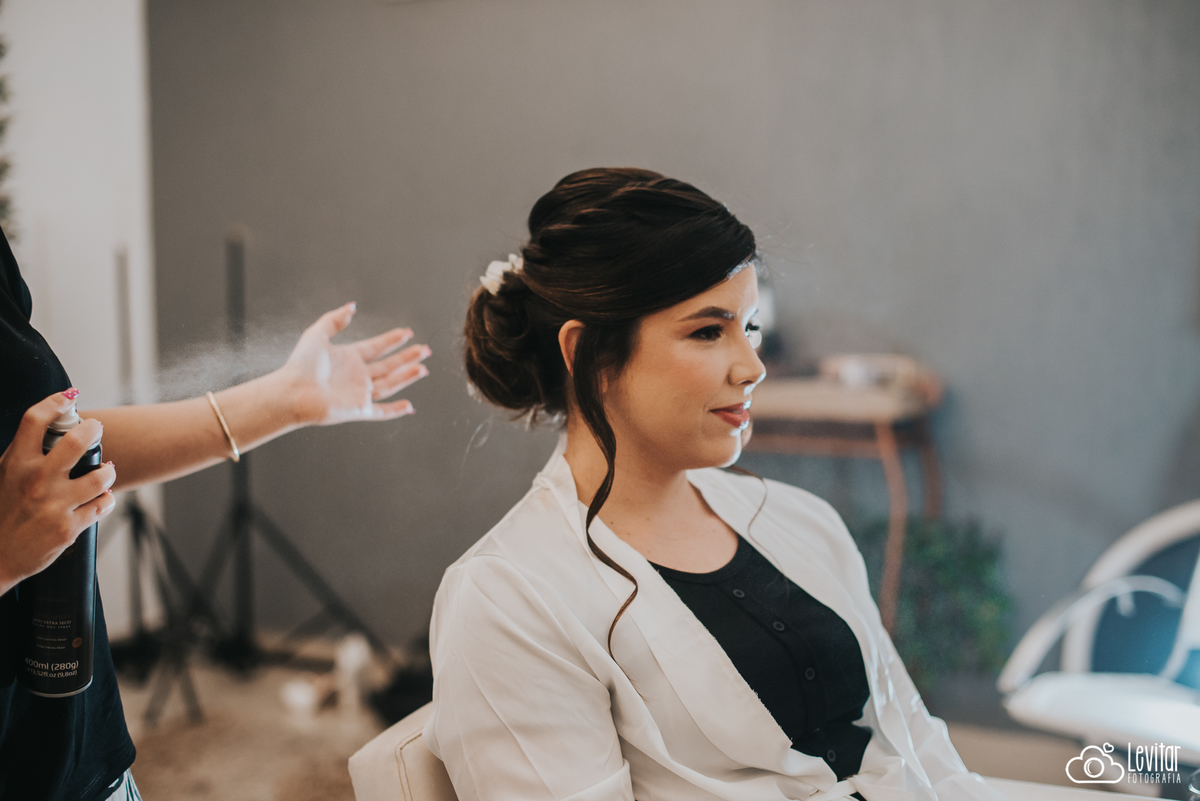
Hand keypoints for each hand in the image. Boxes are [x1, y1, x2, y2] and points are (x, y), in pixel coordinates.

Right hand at [0, 390, 117, 594]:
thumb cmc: (3, 512)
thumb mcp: (4, 476)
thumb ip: (25, 454)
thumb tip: (52, 427)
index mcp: (16, 464)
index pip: (35, 420)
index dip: (55, 402)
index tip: (68, 398)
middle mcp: (36, 481)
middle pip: (77, 440)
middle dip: (93, 429)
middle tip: (95, 429)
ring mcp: (54, 504)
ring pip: (101, 475)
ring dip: (108, 471)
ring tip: (105, 471)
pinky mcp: (69, 527)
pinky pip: (103, 504)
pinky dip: (106, 498)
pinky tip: (101, 497)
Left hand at [278, 302, 431, 424]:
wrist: (292, 392)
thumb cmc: (300, 365)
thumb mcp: (317, 334)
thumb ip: (334, 320)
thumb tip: (352, 306)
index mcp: (348, 358)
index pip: (376, 348)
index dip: (392, 340)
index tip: (408, 332)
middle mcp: (356, 376)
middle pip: (388, 365)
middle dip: (407, 357)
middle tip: (425, 349)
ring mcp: (359, 393)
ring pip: (389, 384)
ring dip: (407, 377)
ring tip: (423, 368)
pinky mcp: (358, 410)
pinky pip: (381, 411)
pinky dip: (395, 410)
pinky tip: (409, 406)